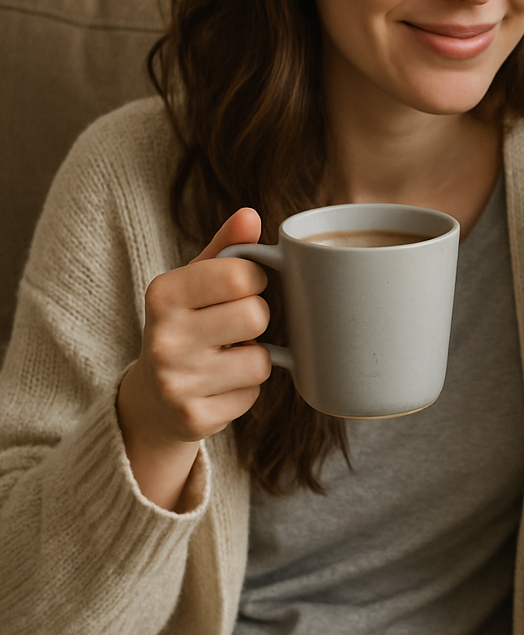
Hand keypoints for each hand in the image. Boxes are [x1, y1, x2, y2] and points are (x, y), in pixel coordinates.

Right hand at [116, 208, 271, 509]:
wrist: (153, 397)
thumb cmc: (187, 324)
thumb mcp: (197, 281)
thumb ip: (228, 247)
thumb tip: (251, 215)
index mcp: (163, 293)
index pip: (243, 275)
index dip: (255, 280)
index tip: (242, 288)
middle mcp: (163, 337)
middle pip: (257, 316)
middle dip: (256, 319)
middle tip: (235, 326)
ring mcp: (176, 382)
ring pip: (261, 361)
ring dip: (254, 358)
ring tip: (227, 356)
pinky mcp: (194, 419)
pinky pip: (252, 395)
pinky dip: (245, 389)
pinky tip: (221, 384)